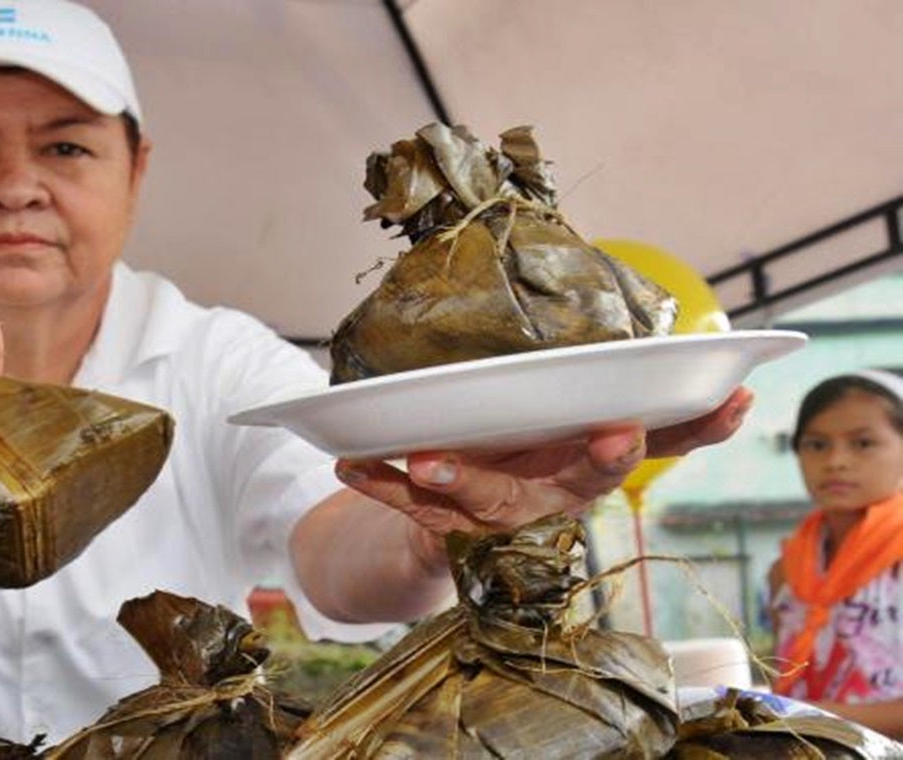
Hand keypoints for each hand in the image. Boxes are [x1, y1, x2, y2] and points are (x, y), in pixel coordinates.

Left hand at [336, 387, 752, 565]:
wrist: (447, 517)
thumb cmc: (516, 447)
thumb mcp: (557, 409)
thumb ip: (587, 371)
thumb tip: (620, 292)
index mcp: (589, 455)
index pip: (662, 443)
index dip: (701, 427)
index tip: (733, 399)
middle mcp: (554, 490)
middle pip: (588, 479)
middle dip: (605, 458)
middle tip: (617, 433)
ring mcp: (499, 512)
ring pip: (490, 500)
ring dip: (463, 479)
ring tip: (431, 460)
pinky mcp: (444, 523)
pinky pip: (410, 507)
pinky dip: (381, 485)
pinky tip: (350, 463)